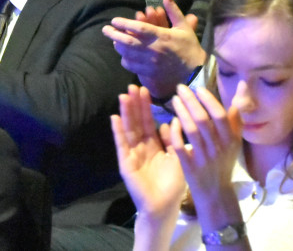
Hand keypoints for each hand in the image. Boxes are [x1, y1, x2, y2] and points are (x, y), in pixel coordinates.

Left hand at [104, 0, 207, 98]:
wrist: (194, 72)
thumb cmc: (189, 46)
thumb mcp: (183, 26)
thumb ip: (173, 10)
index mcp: (162, 36)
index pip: (139, 28)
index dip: (125, 23)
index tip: (114, 20)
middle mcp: (154, 49)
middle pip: (128, 41)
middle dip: (114, 34)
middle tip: (105, 29)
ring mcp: (150, 62)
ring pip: (127, 54)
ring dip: (118, 46)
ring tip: (113, 40)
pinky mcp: (149, 73)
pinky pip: (131, 66)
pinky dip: (124, 59)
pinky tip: (123, 55)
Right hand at [112, 85, 186, 220]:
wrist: (164, 206)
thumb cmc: (173, 184)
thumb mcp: (178, 156)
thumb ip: (174, 138)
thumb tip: (173, 120)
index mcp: (154, 145)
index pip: (148, 121)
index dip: (146, 107)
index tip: (145, 89)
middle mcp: (141, 147)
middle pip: (137, 122)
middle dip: (135, 105)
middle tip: (133, 86)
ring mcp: (132, 154)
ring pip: (128, 129)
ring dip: (126, 112)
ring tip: (124, 96)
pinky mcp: (126, 163)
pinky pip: (122, 144)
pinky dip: (118, 131)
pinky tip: (115, 117)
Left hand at [170, 85, 242, 203]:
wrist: (216, 193)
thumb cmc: (224, 163)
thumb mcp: (235, 142)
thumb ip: (235, 119)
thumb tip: (238, 94)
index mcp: (231, 140)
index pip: (220, 116)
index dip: (209, 101)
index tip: (198, 88)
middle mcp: (218, 148)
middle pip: (203, 121)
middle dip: (191, 102)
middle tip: (180, 88)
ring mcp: (203, 158)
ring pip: (191, 131)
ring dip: (181, 113)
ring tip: (174, 100)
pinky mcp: (190, 167)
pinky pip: (180, 147)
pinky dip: (175, 133)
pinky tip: (171, 122)